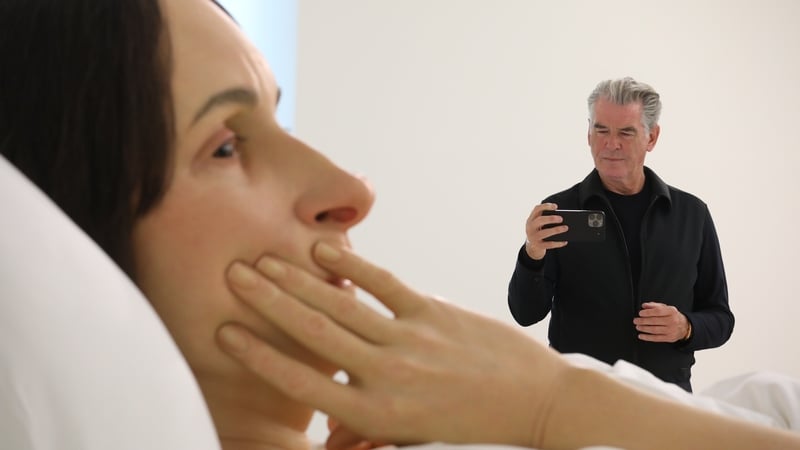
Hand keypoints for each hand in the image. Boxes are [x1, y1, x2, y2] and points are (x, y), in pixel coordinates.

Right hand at [216, 242, 568, 447]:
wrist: (535, 404)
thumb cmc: (470, 427)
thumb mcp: (412, 439)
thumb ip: (365, 433)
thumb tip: (327, 438)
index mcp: (378, 414)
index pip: (303, 382)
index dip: (260, 356)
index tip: (227, 332)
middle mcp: (388, 375)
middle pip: (314, 333)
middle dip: (268, 302)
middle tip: (233, 275)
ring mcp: (412, 339)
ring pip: (342, 304)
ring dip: (299, 280)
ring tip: (264, 260)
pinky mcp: (435, 312)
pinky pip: (386, 285)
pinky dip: (355, 266)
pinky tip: (325, 248)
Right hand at [524, 202, 567, 259]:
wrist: (532, 247)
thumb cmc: (540, 231)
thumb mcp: (539, 224)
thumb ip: (547, 219)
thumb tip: (562, 218)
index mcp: (531, 219)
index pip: (536, 209)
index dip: (546, 206)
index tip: (556, 206)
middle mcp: (530, 227)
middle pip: (540, 220)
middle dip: (551, 218)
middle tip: (561, 218)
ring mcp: (533, 237)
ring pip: (544, 233)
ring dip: (556, 230)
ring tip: (566, 228)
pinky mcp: (538, 246)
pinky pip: (549, 244)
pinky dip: (558, 243)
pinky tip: (565, 241)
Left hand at [633, 302, 690, 342]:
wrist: (684, 326)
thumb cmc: (672, 316)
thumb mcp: (665, 308)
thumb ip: (654, 305)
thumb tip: (644, 306)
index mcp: (671, 311)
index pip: (658, 311)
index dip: (648, 312)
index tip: (640, 313)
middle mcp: (672, 321)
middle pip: (655, 321)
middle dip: (643, 321)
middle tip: (636, 320)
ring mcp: (671, 330)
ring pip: (655, 330)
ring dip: (644, 329)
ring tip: (638, 327)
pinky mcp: (669, 338)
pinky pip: (656, 338)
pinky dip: (647, 337)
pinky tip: (641, 335)